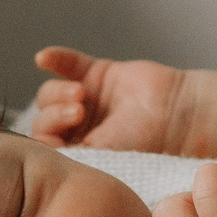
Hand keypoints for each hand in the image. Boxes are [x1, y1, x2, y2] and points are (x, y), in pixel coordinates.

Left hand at [29, 47, 185, 150]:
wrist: (179, 116)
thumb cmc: (147, 145)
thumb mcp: (102, 158)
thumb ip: (69, 154)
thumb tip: (38, 153)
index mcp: (80, 153)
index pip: (45, 145)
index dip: (46, 139)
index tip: (62, 140)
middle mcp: (80, 128)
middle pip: (44, 117)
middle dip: (55, 114)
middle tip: (78, 112)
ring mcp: (88, 100)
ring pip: (53, 92)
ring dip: (59, 92)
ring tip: (80, 94)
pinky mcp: (98, 74)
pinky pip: (69, 64)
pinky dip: (55, 59)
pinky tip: (44, 58)